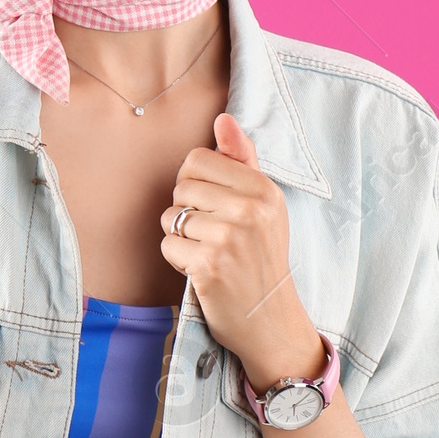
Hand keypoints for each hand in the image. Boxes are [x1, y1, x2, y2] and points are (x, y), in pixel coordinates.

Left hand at [159, 112, 324, 390]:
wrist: (270, 318)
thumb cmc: (262, 258)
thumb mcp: (264, 206)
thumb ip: (242, 160)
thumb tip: (223, 118)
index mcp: (264, 189)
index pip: (198, 158)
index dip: (195, 183)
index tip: (214, 206)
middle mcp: (250, 210)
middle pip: (181, 186)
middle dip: (186, 211)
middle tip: (211, 234)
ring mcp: (229, 238)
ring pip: (171, 217)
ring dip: (181, 238)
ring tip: (208, 253)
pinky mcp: (209, 266)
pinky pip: (168, 246)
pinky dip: (178, 261)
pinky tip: (202, 271)